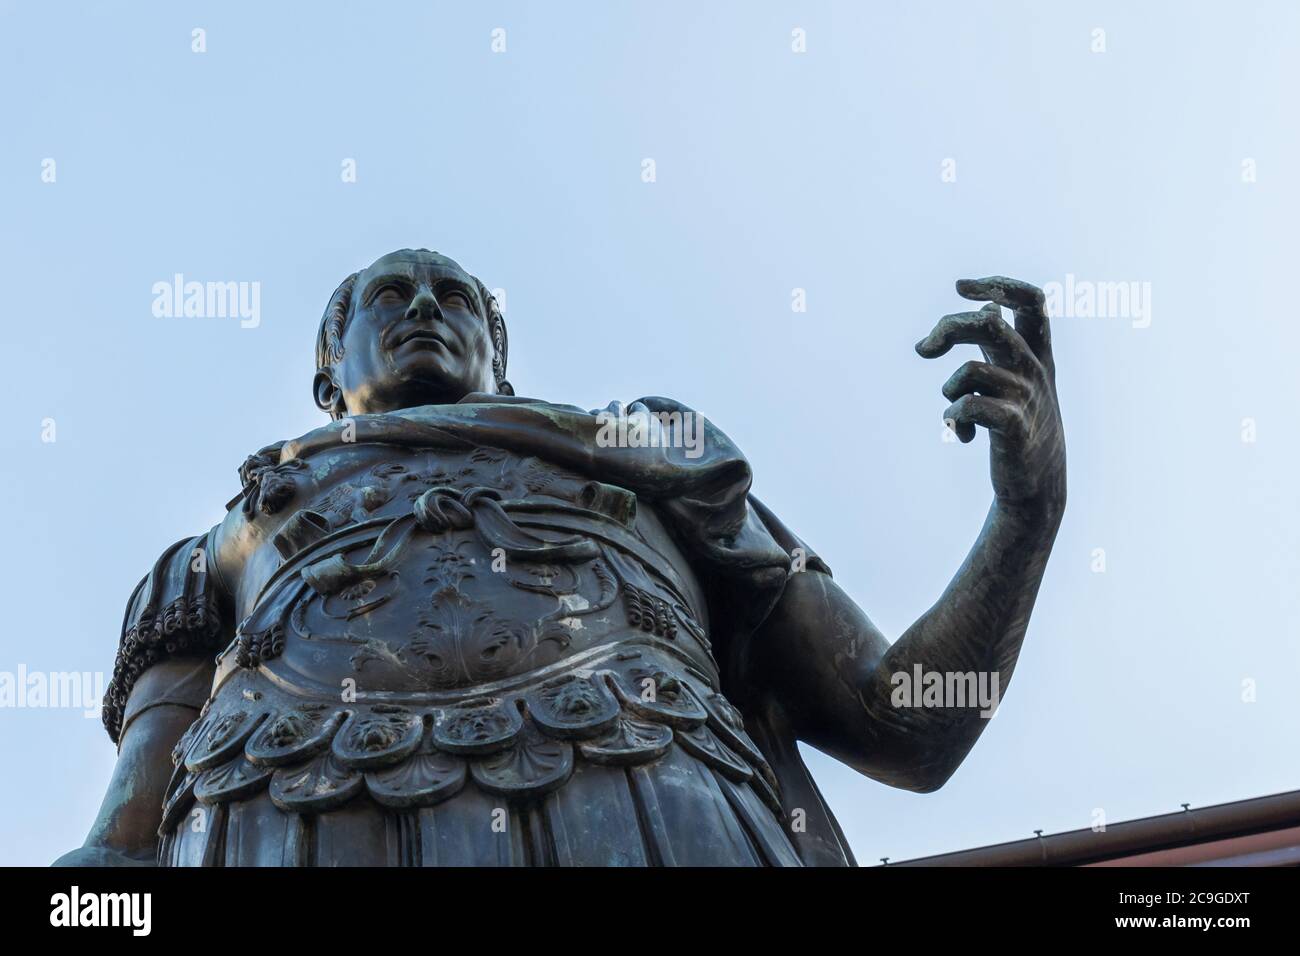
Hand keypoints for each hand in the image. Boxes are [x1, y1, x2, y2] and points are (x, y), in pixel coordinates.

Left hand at [916, 276, 1065, 510]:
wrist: (1037, 483)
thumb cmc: (1022, 424)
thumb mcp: (1018, 378)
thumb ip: (1004, 340)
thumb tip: (988, 303)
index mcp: (1037, 353)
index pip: (1031, 301)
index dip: (999, 284)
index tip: (961, 287)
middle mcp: (1034, 369)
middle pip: (989, 324)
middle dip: (948, 329)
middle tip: (924, 350)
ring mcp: (1026, 398)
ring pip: (969, 370)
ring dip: (949, 390)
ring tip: (955, 410)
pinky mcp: (1013, 427)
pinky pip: (969, 406)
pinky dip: (954, 418)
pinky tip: (964, 435)